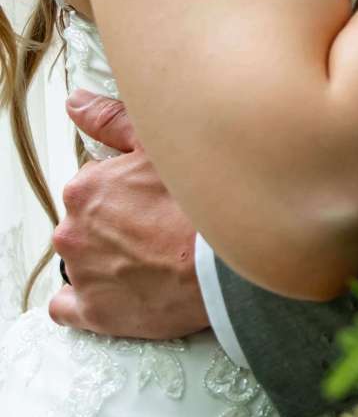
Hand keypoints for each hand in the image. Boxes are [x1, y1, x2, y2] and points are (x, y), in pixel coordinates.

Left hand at [50, 92, 209, 339]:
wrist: (228, 266)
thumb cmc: (200, 206)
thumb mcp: (159, 146)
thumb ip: (110, 121)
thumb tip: (76, 103)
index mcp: (84, 189)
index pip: (93, 188)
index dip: (125, 192)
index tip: (151, 200)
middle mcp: (73, 231)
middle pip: (87, 226)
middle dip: (115, 227)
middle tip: (157, 229)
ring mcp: (82, 275)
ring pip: (84, 262)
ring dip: (109, 261)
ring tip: (153, 260)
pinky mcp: (95, 313)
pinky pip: (69, 309)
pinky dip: (88, 301)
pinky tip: (119, 291)